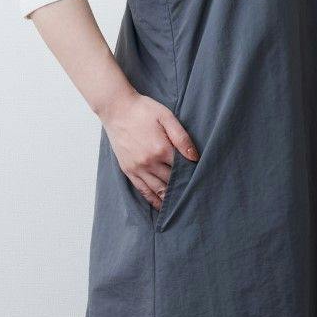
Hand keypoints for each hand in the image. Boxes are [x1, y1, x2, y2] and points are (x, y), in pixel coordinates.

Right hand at [99, 90, 199, 209]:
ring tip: (181, 207)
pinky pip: (142, 190)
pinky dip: (153, 199)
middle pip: (171, 182)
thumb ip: (182, 138)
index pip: (182, 169)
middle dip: (182, 188)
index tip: (200, 180)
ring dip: (169, 199)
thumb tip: (194, 157)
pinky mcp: (128, 170)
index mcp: (161, 149)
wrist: (116, 109)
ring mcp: (137, 168)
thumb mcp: (167, 117)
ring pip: (157, 190)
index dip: (191, 175)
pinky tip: (160, 206)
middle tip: (195, 195)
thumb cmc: (143, 110)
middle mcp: (149, 162)